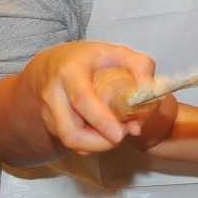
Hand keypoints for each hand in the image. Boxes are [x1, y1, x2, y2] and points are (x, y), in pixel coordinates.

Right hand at [21, 41, 156, 155]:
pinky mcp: (49, 125)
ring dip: (97, 145)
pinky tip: (104, 133)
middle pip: (70, 132)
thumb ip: (139, 66)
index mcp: (70, 71)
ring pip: (70, 141)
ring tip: (117, 132)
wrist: (51, 63)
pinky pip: (69, 142)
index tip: (120, 134)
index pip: (82, 100)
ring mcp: (47, 112)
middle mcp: (53, 94)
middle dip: (100, 143)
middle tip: (124, 134)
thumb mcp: (116, 52)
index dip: (101, 120)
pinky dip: (89, 144)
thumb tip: (149, 92)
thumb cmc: (88, 58)